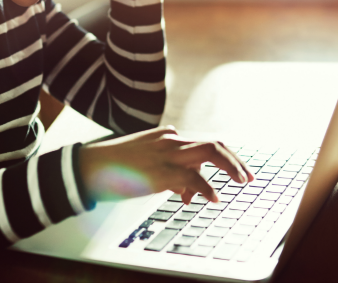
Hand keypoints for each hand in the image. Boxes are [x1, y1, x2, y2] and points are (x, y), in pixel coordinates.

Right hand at [79, 126, 253, 204]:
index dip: (220, 161)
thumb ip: (168, 173)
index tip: (233, 174)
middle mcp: (170, 140)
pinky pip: (193, 177)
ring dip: (230, 167)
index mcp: (165, 137)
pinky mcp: (160, 170)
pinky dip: (207, 188)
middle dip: (234, 160)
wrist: (89, 167)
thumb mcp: (144, 165)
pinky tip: (214, 199)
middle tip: (248, 177)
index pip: (202, 144)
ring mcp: (166, 153)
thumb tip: (186, 192)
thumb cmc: (114, 168)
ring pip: (210, 151)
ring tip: (242, 182)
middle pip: (212, 144)